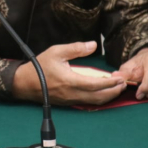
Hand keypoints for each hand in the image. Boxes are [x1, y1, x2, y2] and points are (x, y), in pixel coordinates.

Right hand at [13, 41, 127, 105]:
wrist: (25, 82)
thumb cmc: (39, 66)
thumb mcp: (56, 52)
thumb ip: (76, 48)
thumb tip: (93, 45)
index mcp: (70, 80)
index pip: (96, 84)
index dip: (110, 82)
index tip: (120, 77)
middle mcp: (72, 93)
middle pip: (99, 97)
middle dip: (114, 91)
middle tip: (123, 83)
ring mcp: (70, 100)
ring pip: (94, 102)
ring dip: (108, 96)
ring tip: (116, 88)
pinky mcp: (68, 103)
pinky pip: (88, 103)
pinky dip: (99, 98)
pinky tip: (103, 92)